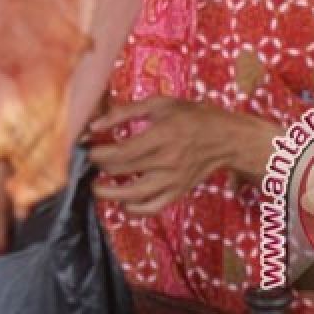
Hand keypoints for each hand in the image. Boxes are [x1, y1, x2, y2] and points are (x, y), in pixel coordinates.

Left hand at [86, 96, 276, 215]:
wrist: (226, 138)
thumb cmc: (191, 116)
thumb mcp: (158, 104)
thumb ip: (123, 112)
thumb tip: (93, 125)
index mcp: (162, 136)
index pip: (122, 151)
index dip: (99, 153)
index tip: (87, 149)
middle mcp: (168, 161)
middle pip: (124, 171)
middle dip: (100, 168)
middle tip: (89, 163)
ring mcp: (173, 180)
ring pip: (135, 195)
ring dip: (110, 194)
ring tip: (96, 188)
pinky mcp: (178, 192)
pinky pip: (153, 208)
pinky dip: (134, 210)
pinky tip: (122, 202)